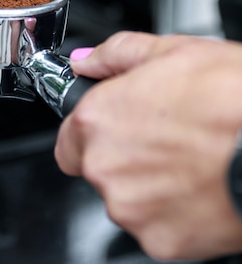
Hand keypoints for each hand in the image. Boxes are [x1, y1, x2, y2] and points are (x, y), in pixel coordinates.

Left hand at [55, 31, 241, 259]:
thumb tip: (87, 62)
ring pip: (127, 200)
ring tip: (189, 159)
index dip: (91, 132)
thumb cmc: (229, 96)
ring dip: (148, 185)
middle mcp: (105, 169)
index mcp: (98, 121)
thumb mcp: (170, 51)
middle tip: (164, 136)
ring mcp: (132, 210)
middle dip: (123, 156)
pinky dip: (173, 212)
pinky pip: (156, 226)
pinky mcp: (162, 242)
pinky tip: (200, 184)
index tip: (115, 127)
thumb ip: (115, 55)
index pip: (68, 138)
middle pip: (97, 169)